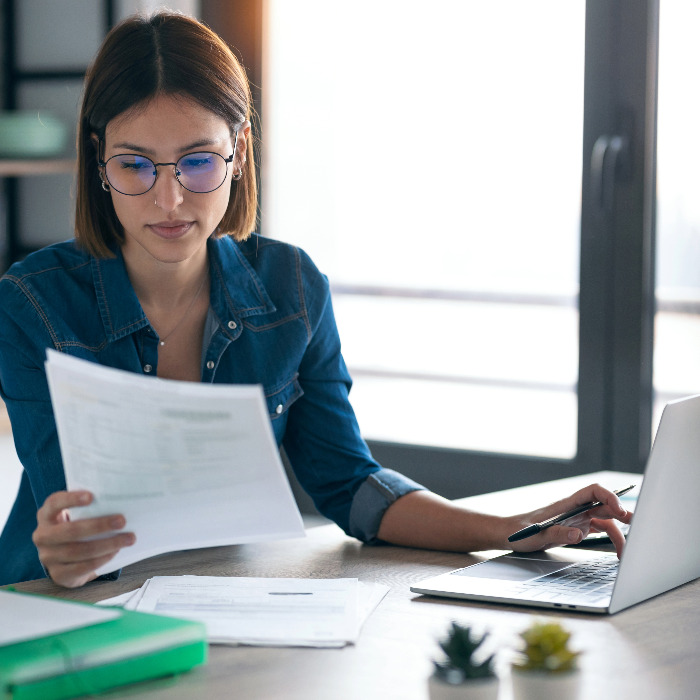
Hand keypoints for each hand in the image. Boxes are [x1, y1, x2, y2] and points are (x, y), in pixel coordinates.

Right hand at [32, 490, 135, 587]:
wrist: (66, 560)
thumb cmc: (77, 528)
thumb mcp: (76, 515)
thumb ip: (89, 507)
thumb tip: (120, 499)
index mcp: (46, 515)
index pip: (54, 503)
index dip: (71, 499)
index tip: (91, 496)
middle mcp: (42, 535)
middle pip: (70, 530)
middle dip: (99, 526)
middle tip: (122, 521)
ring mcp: (47, 557)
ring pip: (78, 551)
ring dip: (107, 544)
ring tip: (128, 538)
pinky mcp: (58, 574)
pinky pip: (81, 568)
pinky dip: (101, 559)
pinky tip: (115, 552)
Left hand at [506, 483, 632, 556]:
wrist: (510, 534)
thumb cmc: (519, 531)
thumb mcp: (535, 535)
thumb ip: (556, 533)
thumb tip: (578, 533)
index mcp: (566, 505)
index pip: (592, 492)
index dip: (608, 496)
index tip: (619, 510)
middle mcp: (575, 509)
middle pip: (604, 505)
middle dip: (622, 513)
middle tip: (638, 524)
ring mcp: (578, 519)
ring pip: (605, 520)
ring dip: (619, 532)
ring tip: (628, 550)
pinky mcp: (577, 528)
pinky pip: (600, 531)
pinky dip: (612, 539)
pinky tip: (618, 551)